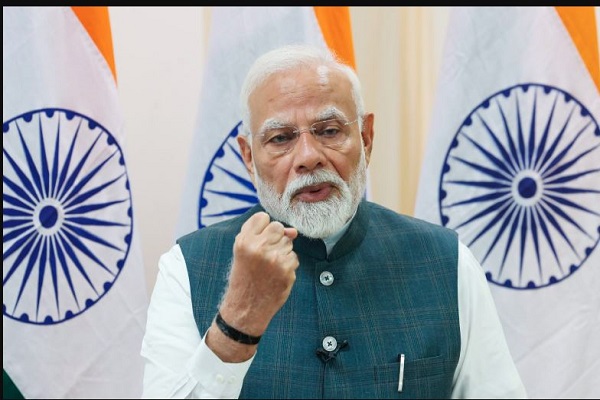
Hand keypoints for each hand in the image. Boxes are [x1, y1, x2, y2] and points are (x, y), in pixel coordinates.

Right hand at [219, 211, 298, 337]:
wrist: (246, 307)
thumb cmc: (244, 276)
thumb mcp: (243, 252)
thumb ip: (262, 234)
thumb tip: (293, 231)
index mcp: (244, 241)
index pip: (263, 217)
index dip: (263, 228)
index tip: (258, 241)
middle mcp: (259, 247)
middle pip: (278, 227)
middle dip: (275, 238)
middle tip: (265, 255)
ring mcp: (274, 259)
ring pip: (288, 242)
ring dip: (282, 252)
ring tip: (268, 267)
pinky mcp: (287, 270)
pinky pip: (294, 257)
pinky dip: (288, 266)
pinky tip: (276, 275)